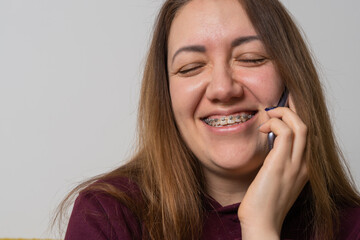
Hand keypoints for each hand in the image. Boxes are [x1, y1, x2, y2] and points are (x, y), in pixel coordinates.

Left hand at [238, 96, 307, 238]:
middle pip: (307, 127)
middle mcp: (304, 165)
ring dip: (283, 114)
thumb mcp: (276, 179)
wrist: (261, 223)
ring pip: (300, 126)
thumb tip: (270, 143)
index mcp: (304, 169)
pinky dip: (275, 125)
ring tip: (268, 117)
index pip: (307, 137)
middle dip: (291, 111)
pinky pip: (285, 133)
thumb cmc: (263, 203)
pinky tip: (263, 129)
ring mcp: (295, 165)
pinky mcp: (280, 164)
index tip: (283, 110)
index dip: (297, 119)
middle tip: (274, 109)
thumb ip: (278, 162)